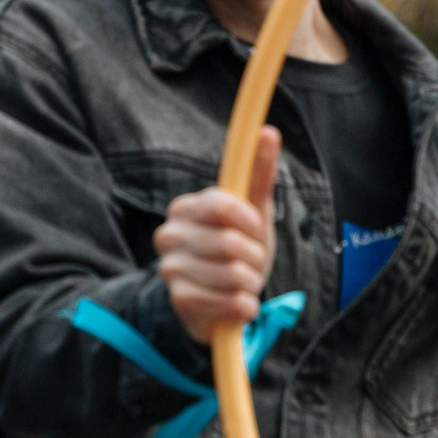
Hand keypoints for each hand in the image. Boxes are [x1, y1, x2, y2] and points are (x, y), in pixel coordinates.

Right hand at [154, 126, 280, 341]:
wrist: (218, 300)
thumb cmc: (237, 248)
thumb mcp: (251, 211)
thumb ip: (258, 172)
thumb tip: (268, 131)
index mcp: (184, 208)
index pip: (223, 206)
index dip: (249, 221)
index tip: (254, 229)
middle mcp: (168, 235)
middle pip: (231, 244)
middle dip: (255, 257)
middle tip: (250, 261)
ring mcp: (170, 270)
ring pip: (234, 275)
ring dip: (252, 282)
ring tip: (243, 283)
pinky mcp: (179, 302)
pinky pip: (229, 303)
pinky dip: (246, 305)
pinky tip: (237, 303)